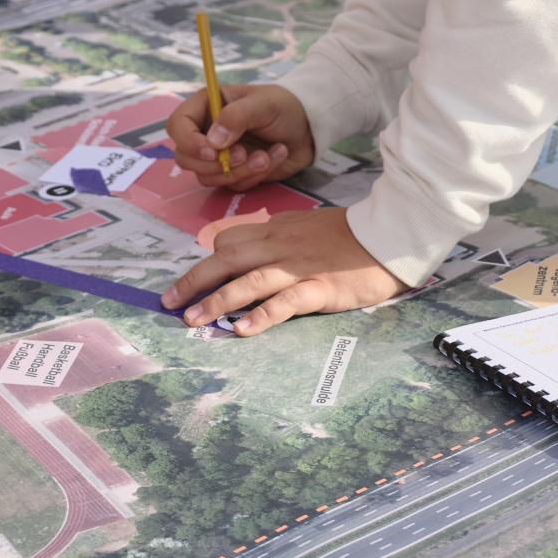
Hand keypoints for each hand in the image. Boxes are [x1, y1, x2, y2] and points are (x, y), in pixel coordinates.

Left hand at [163, 207, 408, 334]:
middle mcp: (281, 246)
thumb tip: (255, 248)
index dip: (210, 259)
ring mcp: (299, 267)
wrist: (389, 235)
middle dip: (195, 280)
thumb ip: (281, 237)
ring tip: (192, 320)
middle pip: (228, 259)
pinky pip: (285, 302)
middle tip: (168, 302)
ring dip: (217, 300)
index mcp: (278, 230)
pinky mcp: (320, 288)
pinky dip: (262, 316)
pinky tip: (242, 330)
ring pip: (249, 281)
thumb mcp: (309, 226)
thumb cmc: (352, 234)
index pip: (232, 239)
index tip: (196, 279)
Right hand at [165, 82, 311, 189]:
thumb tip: (212, 142)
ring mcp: (220, 155)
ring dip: (239, 171)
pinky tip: (274, 157)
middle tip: (243, 155)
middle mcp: (207, 132)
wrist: (309, 128)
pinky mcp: (235, 173)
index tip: (212, 151)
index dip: (188, 141)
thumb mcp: (263, 104)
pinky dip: (254, 176)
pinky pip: (232, 185)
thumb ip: (237, 117)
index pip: (178, 125)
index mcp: (207, 106)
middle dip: (215, 164)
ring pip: (208, 177)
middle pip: (185, 158)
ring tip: (266, 156)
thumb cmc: (284, 106)